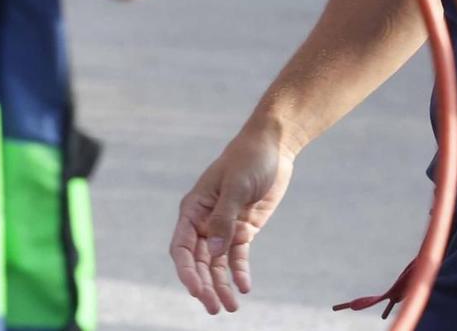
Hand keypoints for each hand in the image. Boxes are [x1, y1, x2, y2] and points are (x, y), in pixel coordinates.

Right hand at [170, 129, 295, 314]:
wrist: (274, 147)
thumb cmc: (249, 159)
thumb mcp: (236, 185)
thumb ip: (224, 218)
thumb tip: (213, 252)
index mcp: (194, 209)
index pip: (182, 248)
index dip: (187, 272)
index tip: (196, 291)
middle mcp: (204, 222)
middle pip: (199, 262)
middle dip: (205, 285)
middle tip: (215, 308)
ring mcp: (223, 227)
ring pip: (217, 264)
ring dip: (221, 285)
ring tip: (231, 307)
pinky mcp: (242, 229)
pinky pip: (237, 256)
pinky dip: (239, 272)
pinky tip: (244, 287)